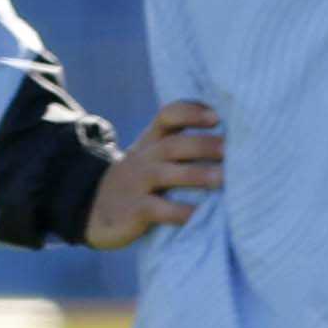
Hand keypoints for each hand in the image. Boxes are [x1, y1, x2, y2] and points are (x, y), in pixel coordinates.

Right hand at [87, 99, 223, 248]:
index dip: (191, 112)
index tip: (217, 117)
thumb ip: (181, 148)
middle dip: (204, 145)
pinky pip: (159, 209)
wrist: (92, 209)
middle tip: (232, 150)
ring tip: (224, 179)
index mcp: (151, 141)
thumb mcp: (151, 158)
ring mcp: (137, 183)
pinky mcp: (134, 210)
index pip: (169, 115)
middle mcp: (144, 157)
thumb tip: (234, 147)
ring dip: (197, 174)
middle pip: (174, 144)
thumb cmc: (139, 182)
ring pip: (167, 173)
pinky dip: (182, 212)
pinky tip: (201, 215)